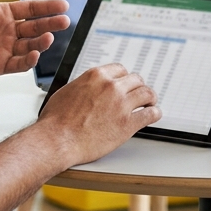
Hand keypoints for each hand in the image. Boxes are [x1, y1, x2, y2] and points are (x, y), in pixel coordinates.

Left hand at [0, 0, 69, 81]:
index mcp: (0, 13)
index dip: (46, 7)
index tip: (62, 5)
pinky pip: (18, 64)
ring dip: (41, 42)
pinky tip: (35, 54)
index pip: (29, 9)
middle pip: (35, 27)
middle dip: (51, 23)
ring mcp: (3, 49)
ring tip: (49, 37)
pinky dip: (28, 60)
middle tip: (64, 21)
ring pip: (30, 45)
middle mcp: (6, 31)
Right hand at [38, 64, 160, 165]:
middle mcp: (111, 87)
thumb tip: (89, 88)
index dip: (125, 78)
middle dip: (137, 87)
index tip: (126, 84)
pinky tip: (153, 115)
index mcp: (97, 76)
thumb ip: (84, 86)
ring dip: (150, 98)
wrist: (57, 140)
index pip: (120, 70)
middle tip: (138, 95)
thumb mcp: (68, 91)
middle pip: (136, 80)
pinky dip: (154, 113)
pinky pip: (150, 114)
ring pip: (147, 94)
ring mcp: (121, 104)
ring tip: (150, 103)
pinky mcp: (128, 123)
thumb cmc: (56, 120)